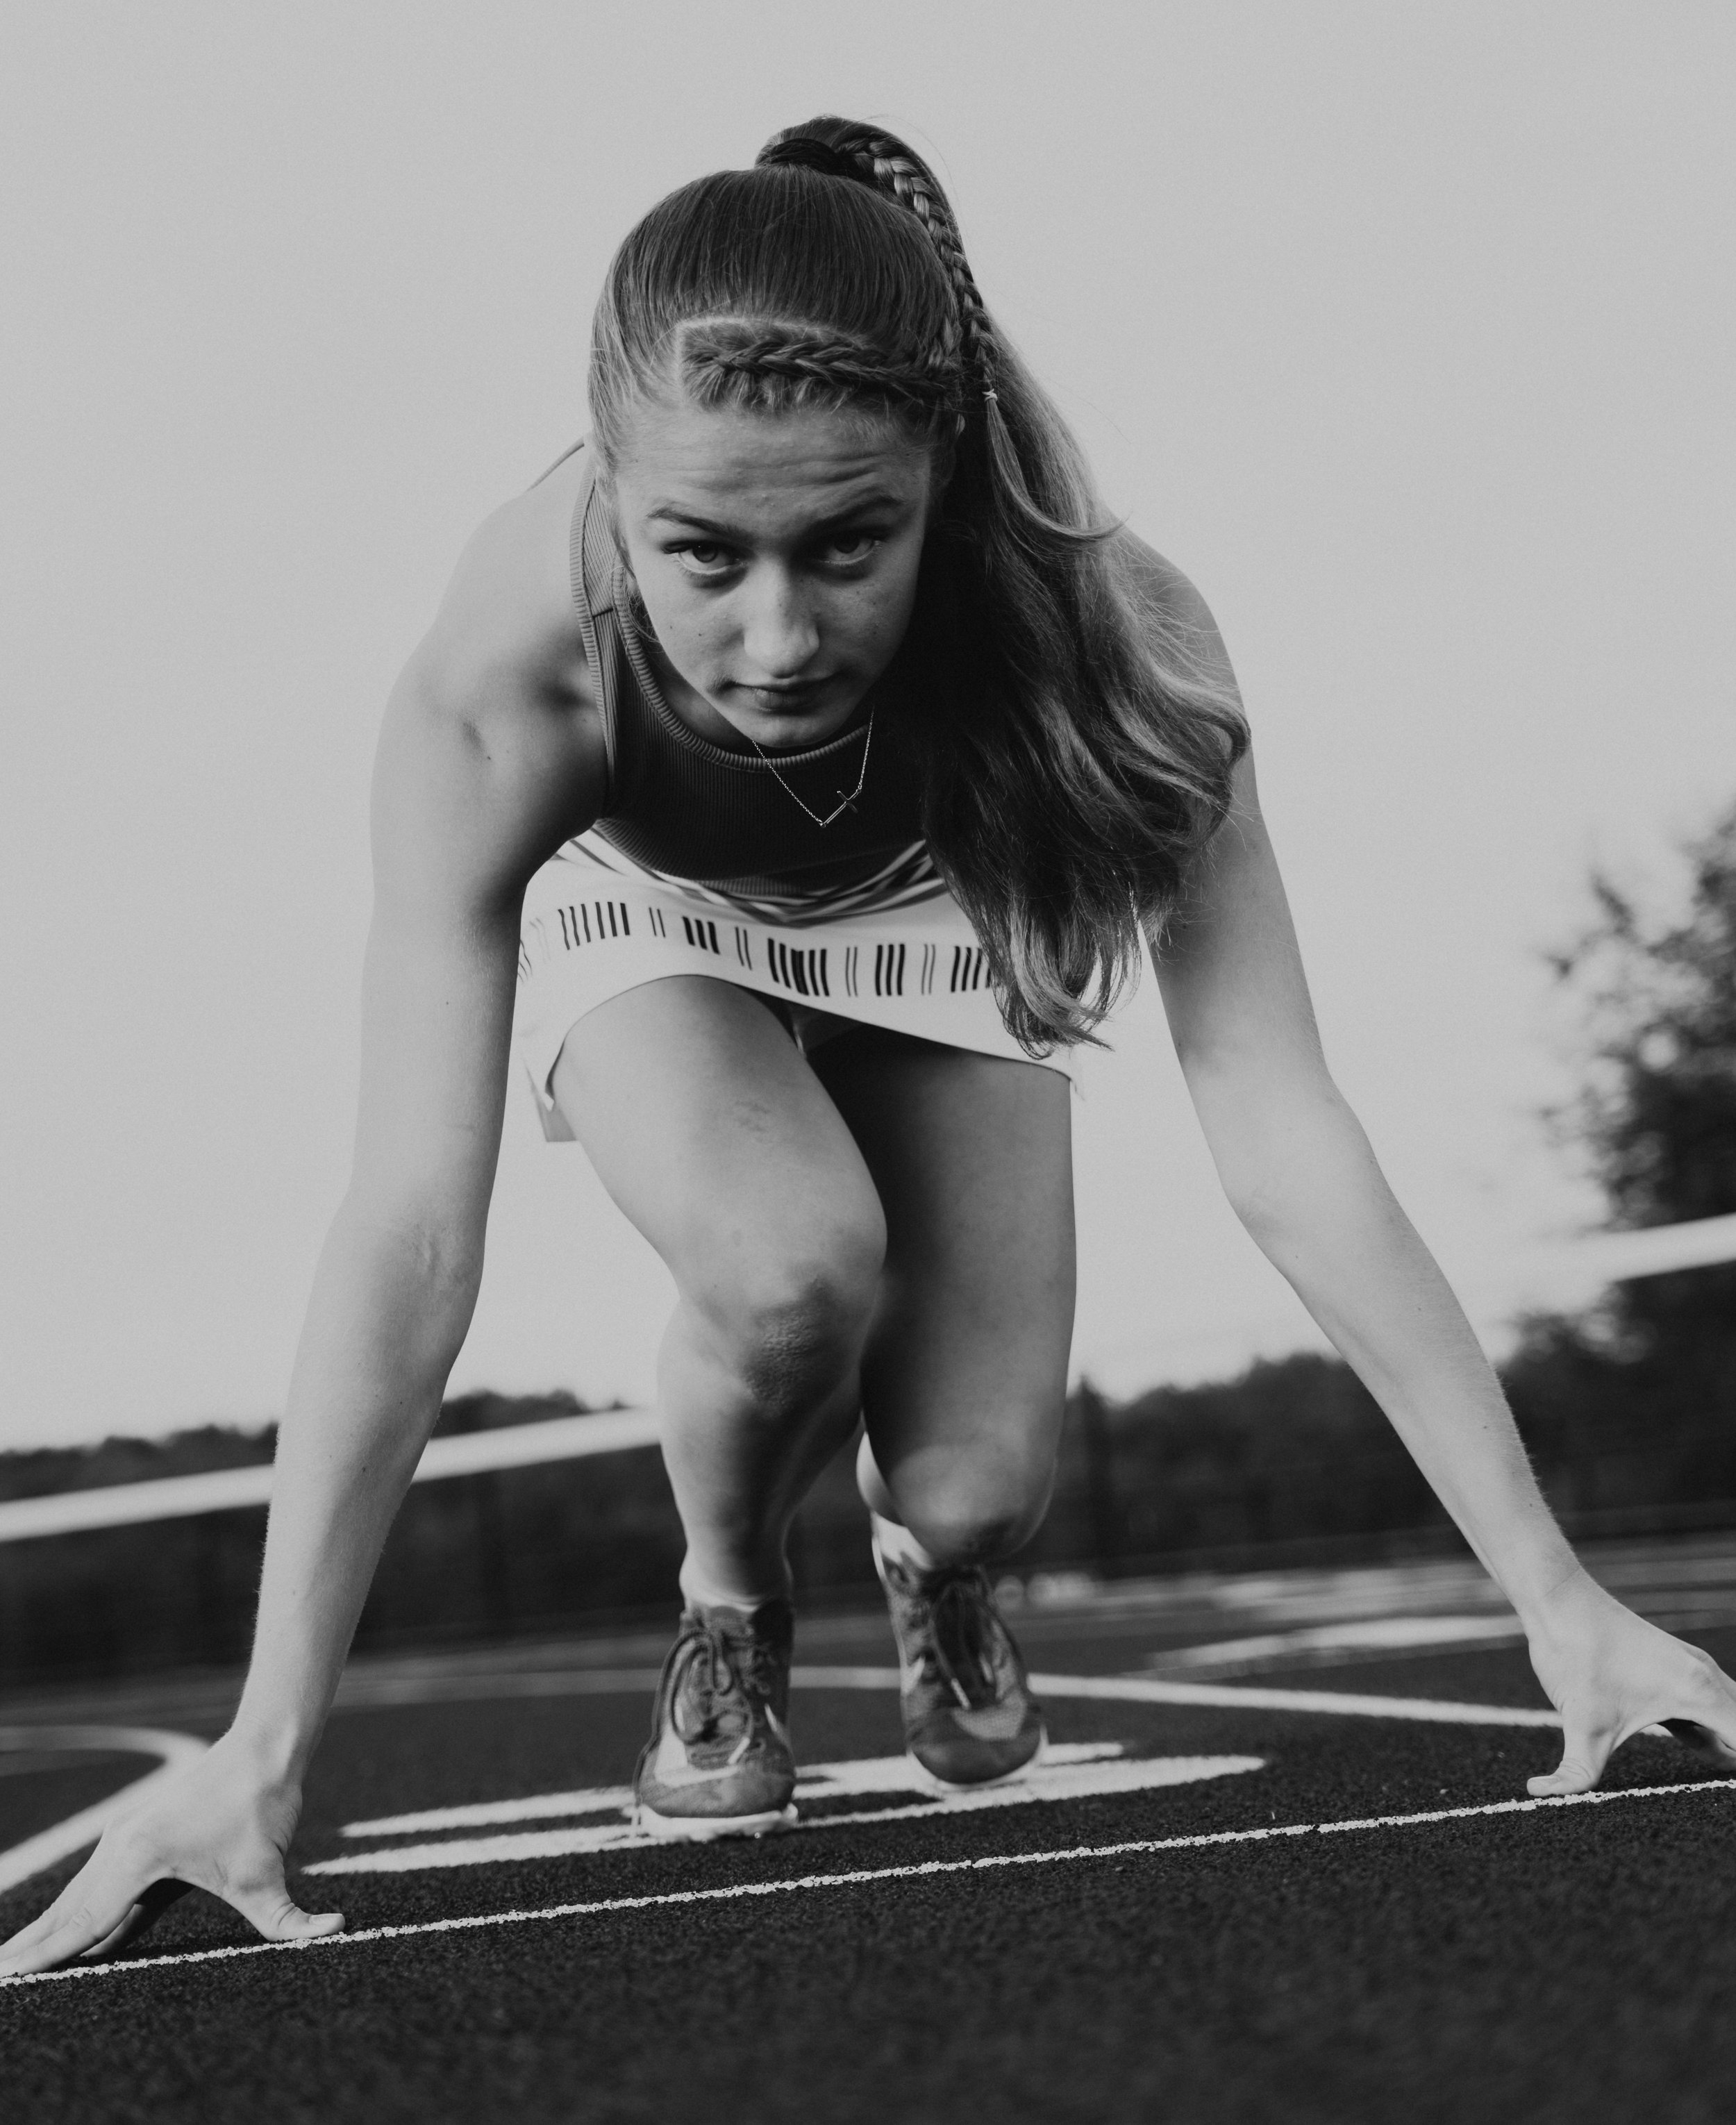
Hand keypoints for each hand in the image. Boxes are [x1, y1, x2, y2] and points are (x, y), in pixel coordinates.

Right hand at [0, 1733, 342, 1977]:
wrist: (264, 1748)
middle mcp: (120, 1848)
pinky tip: (70, 1938)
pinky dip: (81, 1914)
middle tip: (1, 1978)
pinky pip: (103, 1888)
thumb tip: (336, 1930)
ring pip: (80, 1898)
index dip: (47, 1957)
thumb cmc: (261, 1807)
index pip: (82, 1924)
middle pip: (67, 1912)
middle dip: (32, 1949)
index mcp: (137, 1860)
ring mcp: (127, 1841)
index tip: (12, 1979)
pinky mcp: (142, 1840)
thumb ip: (290, 1918)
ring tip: (17, 1964)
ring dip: (51, 1931)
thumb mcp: (267, 1872)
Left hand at [1524, 1569, 1735, 1796]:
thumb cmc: (1576, 1655)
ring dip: (1728, 1748)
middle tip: (1721, 1796)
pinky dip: (1713, 1731)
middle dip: (1733, 1762)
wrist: (1559, 1602)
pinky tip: (1705, 1754)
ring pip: (1729, 1717)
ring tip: (1718, 1782)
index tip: (1728, 1799)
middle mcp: (1705, 1678)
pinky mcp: (1674, 1670)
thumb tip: (1540, 1794)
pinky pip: (1709, 1706)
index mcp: (1699, 1692)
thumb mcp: (1582, 1724)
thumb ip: (1576, 1773)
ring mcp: (1691, 1670)